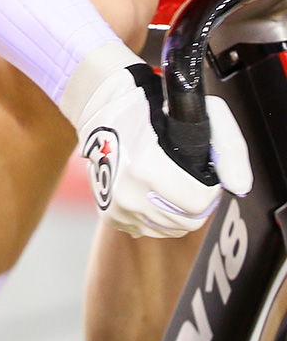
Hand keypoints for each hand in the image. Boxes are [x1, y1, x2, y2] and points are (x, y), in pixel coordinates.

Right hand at [73, 62, 250, 238]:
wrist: (102, 111)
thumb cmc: (154, 109)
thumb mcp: (204, 115)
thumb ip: (229, 150)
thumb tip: (239, 186)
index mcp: (147, 168)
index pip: (199, 203)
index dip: (208, 189)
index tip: (200, 172)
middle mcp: (129, 193)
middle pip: (186, 221)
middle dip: (194, 202)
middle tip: (185, 178)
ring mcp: (117, 207)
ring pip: (169, 229)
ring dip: (176, 212)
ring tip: (168, 184)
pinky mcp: (110, 214)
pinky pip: (148, 230)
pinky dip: (154, 217)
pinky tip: (151, 193)